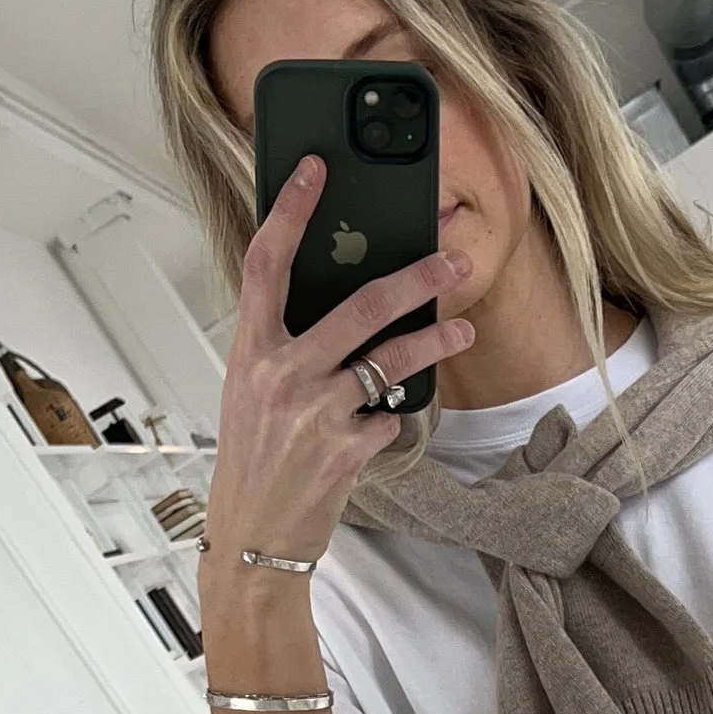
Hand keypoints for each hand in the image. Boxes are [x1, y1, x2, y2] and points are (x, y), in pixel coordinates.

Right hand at [203, 158, 473, 580]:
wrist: (250, 542)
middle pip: (360, 305)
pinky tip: (381, 428)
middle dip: (417, 278)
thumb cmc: (254, 465)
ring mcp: (316, 412)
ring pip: (392, 360)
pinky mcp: (346, 450)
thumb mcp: (253, 395)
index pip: (266, 263)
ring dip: (435, 341)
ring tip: (461, 332)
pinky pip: (389, 419)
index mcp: (251, 352)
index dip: (291, 211)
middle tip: (452, 262)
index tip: (317, 171)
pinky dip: (391, 420)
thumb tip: (342, 307)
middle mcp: (281, 375)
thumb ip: (288, 349)